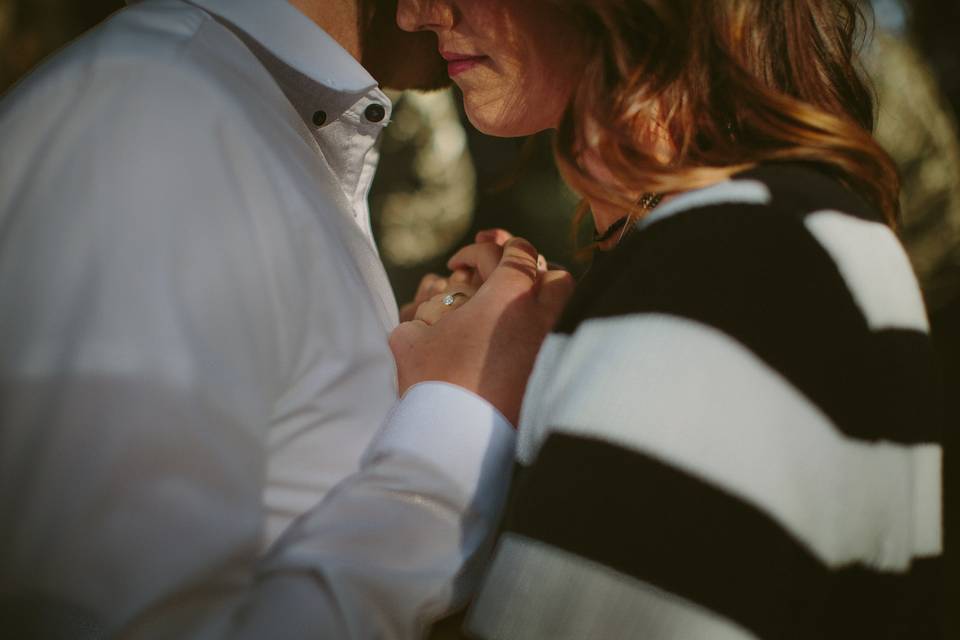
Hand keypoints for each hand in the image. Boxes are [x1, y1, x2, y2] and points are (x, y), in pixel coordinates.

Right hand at [389, 238, 573, 424]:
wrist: (457, 438)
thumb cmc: (433, 383)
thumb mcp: (411, 340)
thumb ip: (419, 318)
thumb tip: (422, 319)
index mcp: (509, 296)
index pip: (517, 252)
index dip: (488, 249)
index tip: (463, 264)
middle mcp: (540, 316)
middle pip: (553, 275)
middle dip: (528, 271)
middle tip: (497, 282)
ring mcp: (552, 347)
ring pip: (563, 310)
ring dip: (541, 303)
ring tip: (510, 313)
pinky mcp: (554, 377)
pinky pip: (559, 343)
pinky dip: (542, 336)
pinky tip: (516, 347)